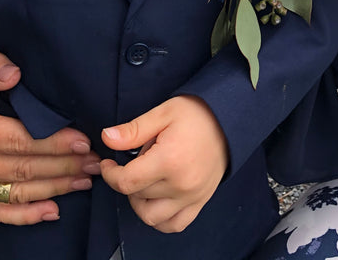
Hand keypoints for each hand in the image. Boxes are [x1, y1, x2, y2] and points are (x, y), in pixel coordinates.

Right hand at [0, 49, 98, 224]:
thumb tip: (13, 74)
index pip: (20, 140)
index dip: (54, 143)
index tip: (83, 141)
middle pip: (25, 169)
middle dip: (64, 166)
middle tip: (94, 161)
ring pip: (19, 192)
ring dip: (56, 188)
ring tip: (85, 179)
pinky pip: (1, 212)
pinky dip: (28, 215)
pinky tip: (53, 211)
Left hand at [100, 95, 228, 233]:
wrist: (229, 121)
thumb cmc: (197, 114)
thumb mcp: (163, 113)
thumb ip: (134, 130)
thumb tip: (107, 138)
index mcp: (169, 160)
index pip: (127, 181)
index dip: (110, 175)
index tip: (109, 164)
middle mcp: (181, 184)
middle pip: (137, 196)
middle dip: (128, 179)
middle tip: (137, 159)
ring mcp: (192, 197)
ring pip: (151, 217)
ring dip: (139, 203)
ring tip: (144, 182)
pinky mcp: (200, 202)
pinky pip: (174, 224)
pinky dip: (160, 219)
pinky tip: (156, 201)